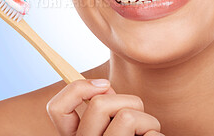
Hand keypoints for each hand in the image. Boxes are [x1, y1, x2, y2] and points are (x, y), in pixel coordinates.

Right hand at [46, 79, 163, 135]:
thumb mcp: (111, 125)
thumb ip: (104, 109)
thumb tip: (103, 86)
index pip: (57, 108)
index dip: (77, 88)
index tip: (103, 84)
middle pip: (99, 104)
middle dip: (128, 100)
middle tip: (136, 118)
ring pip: (127, 116)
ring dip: (147, 120)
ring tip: (146, 134)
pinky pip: (150, 135)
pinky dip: (156, 135)